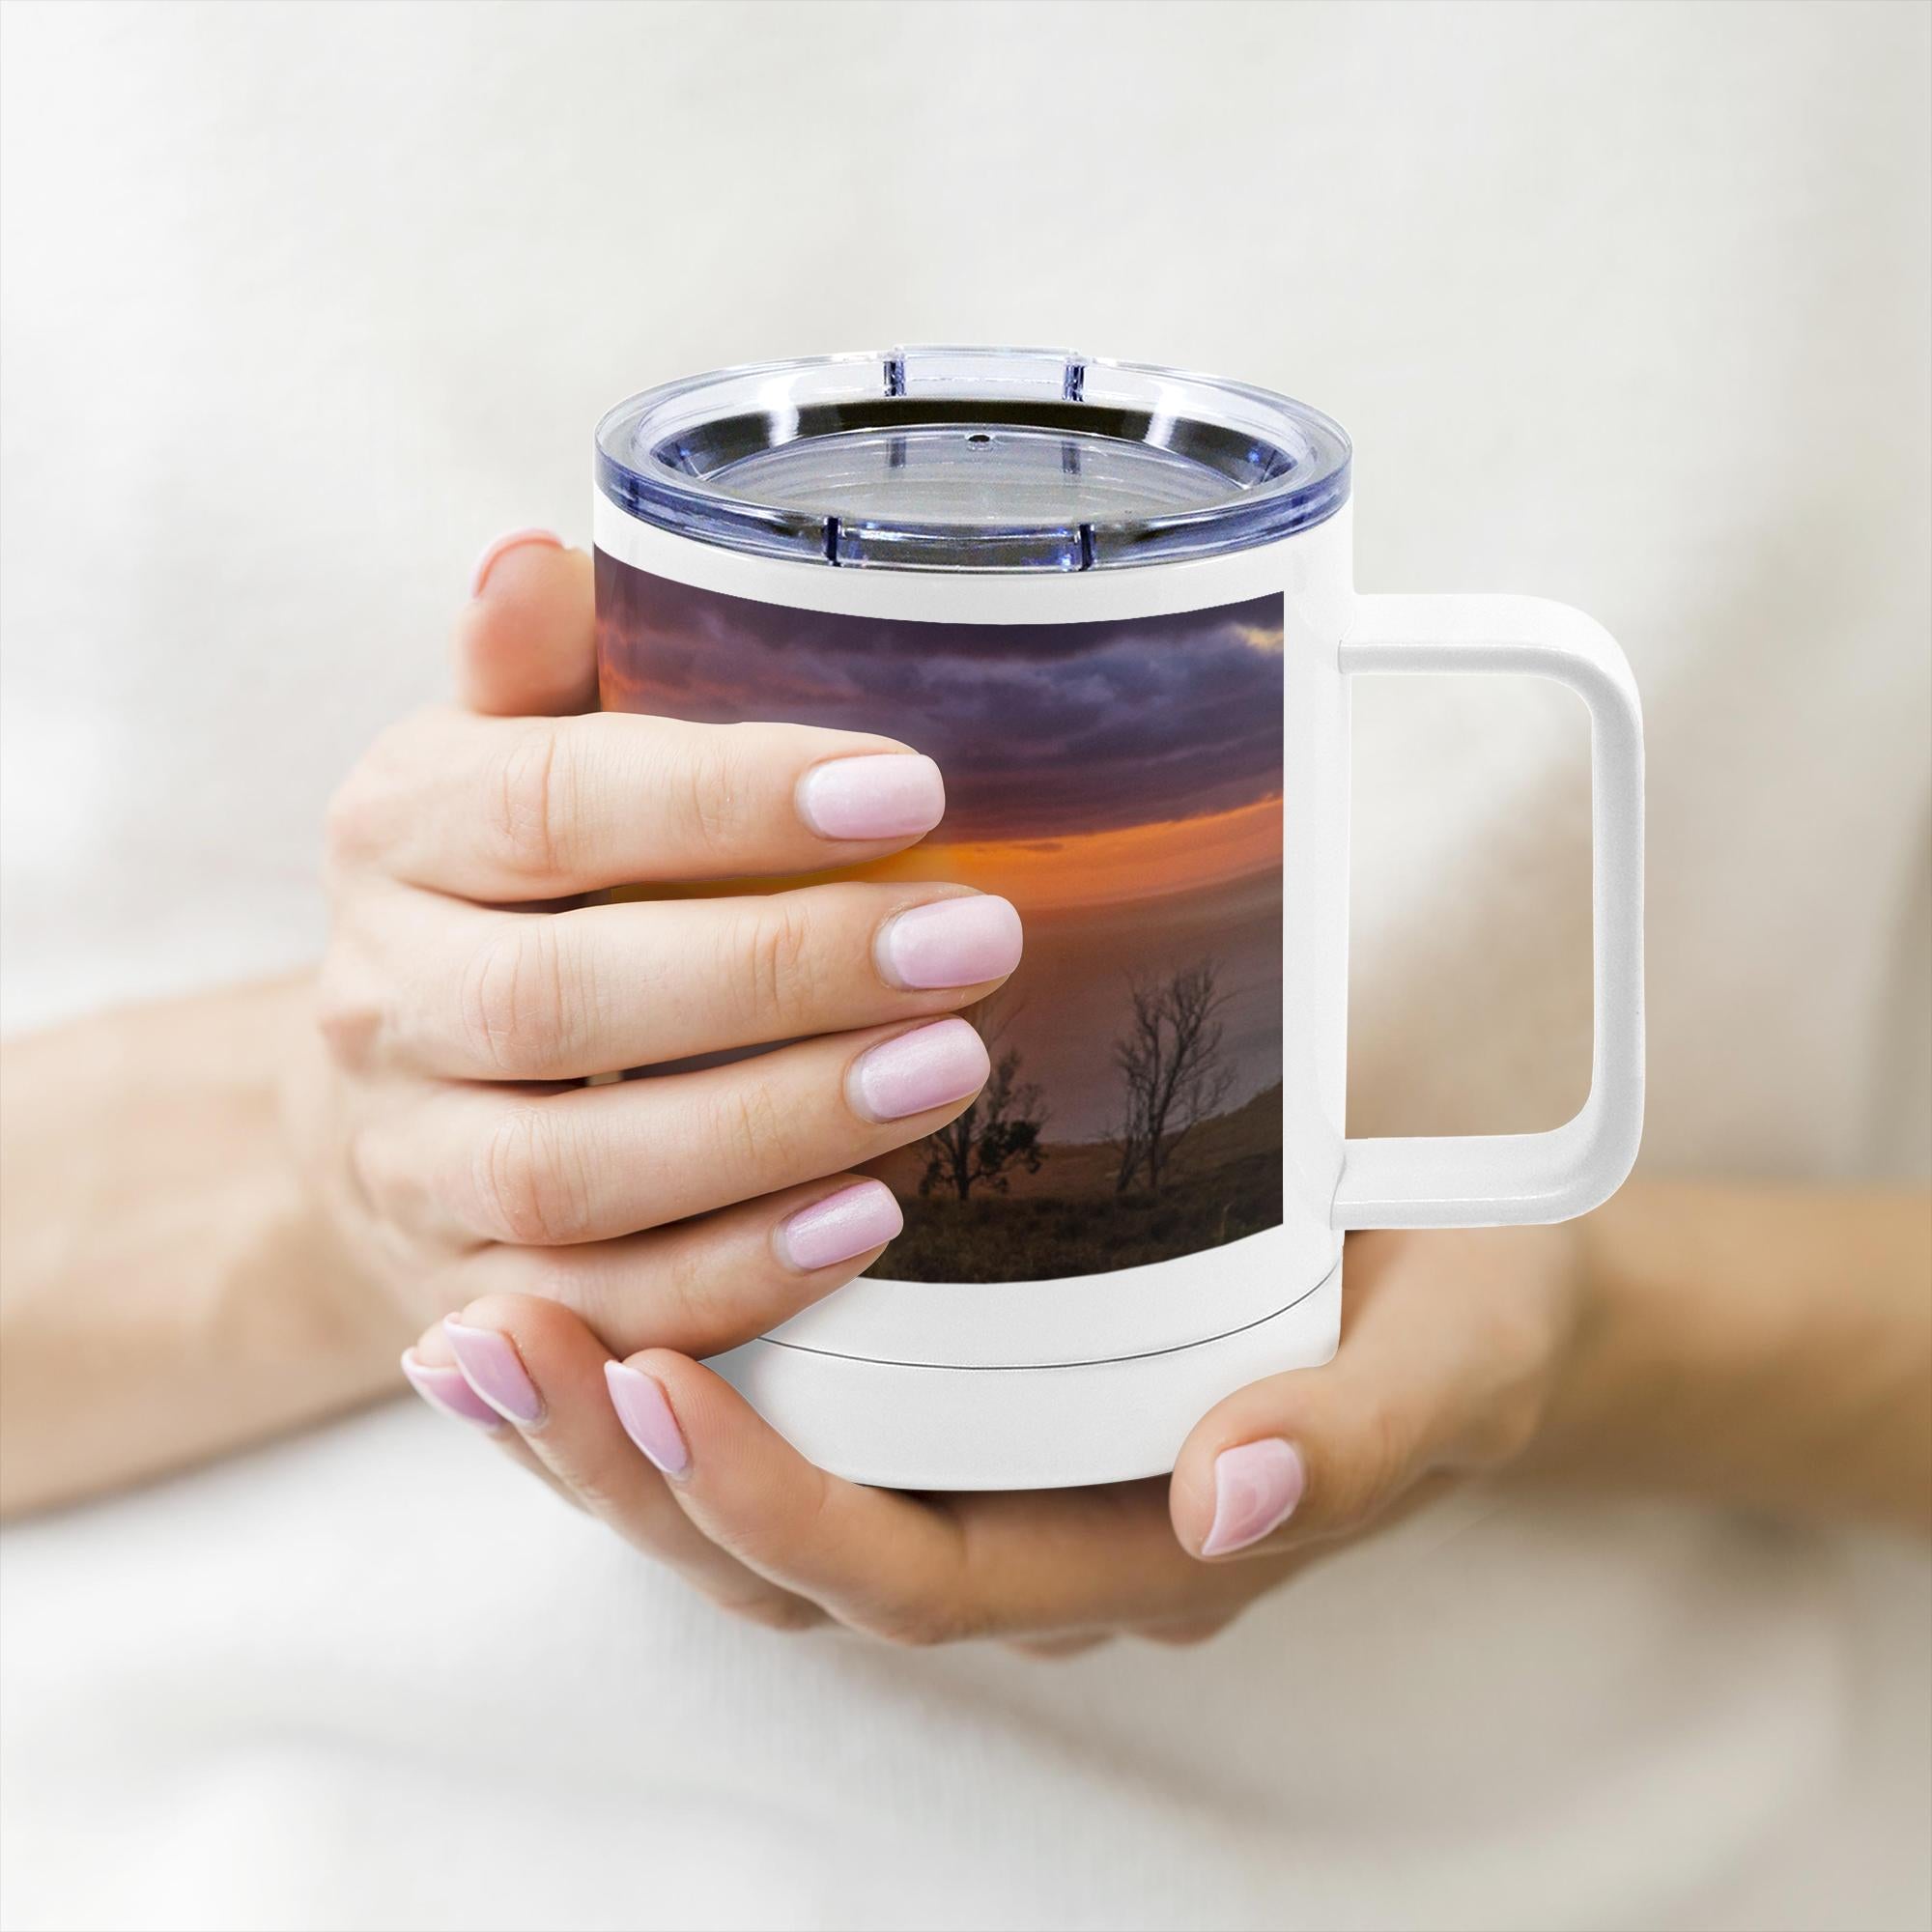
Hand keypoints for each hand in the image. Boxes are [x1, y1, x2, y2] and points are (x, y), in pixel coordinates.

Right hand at [294, 531, 1026, 1608]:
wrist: (384, 1101)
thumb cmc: (501, 898)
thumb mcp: (502, 760)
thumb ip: (536, 675)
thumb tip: (543, 555)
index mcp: (400, 830)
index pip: (551, 808)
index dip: (728, 803)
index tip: (911, 791)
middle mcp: (378, 999)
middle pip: (562, 1001)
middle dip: (783, 973)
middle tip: (976, 942)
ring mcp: (406, 1163)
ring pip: (573, 1170)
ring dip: (774, 1125)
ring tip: (950, 1071)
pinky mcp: (459, 1292)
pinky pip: (593, 1304)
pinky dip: (734, 1271)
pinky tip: (868, 1217)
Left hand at [410, 1219, 1587, 1646]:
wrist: (1471, 1276)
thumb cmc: (1464, 1311)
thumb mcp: (1455, 1359)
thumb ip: (1366, 1433)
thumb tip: (1236, 1493)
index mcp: (1125, 1546)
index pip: (911, 1573)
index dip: (767, 1506)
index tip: (643, 1388)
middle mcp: (1025, 1532)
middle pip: (784, 1558)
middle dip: (623, 1472)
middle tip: (484, 1347)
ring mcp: (978, 1465)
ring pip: (753, 1495)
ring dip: (603, 1428)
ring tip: (472, 1328)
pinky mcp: (952, 1383)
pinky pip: (782, 1410)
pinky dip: (663, 1358)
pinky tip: (568, 1277)